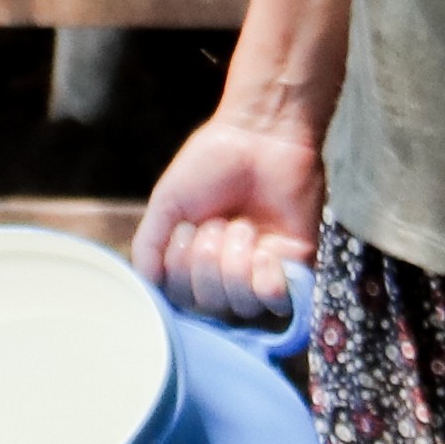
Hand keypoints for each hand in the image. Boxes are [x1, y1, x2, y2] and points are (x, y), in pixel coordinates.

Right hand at [137, 109, 325, 322]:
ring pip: (241, 306)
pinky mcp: (296, 266)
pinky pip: (277, 301)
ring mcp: (264, 271)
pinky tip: (264, 249)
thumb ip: (148, 247)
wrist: (259, 135)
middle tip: (216, 222)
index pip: (182, 302)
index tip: (184, 230)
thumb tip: (148, 286)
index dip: (179, 272)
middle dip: (206, 262)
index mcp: (198, 262)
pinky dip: (265, 279)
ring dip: (234, 262)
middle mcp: (230, 272)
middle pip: (211, 308)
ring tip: (242, 225)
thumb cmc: (212, 163)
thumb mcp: (167, 205)